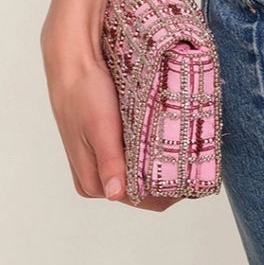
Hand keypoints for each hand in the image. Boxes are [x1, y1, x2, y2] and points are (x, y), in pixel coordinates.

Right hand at [41, 17, 180, 212]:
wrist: (71, 64)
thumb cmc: (84, 94)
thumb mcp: (99, 128)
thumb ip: (108, 162)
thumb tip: (115, 195)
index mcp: (92, 182)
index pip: (139, 200)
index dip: (166, 194)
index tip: (191, 178)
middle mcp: (95, 178)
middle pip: (140, 191)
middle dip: (165, 181)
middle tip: (192, 160)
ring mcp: (100, 162)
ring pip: (138, 174)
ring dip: (157, 167)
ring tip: (182, 150)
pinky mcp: (105, 145)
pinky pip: (133, 158)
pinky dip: (149, 154)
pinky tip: (164, 141)